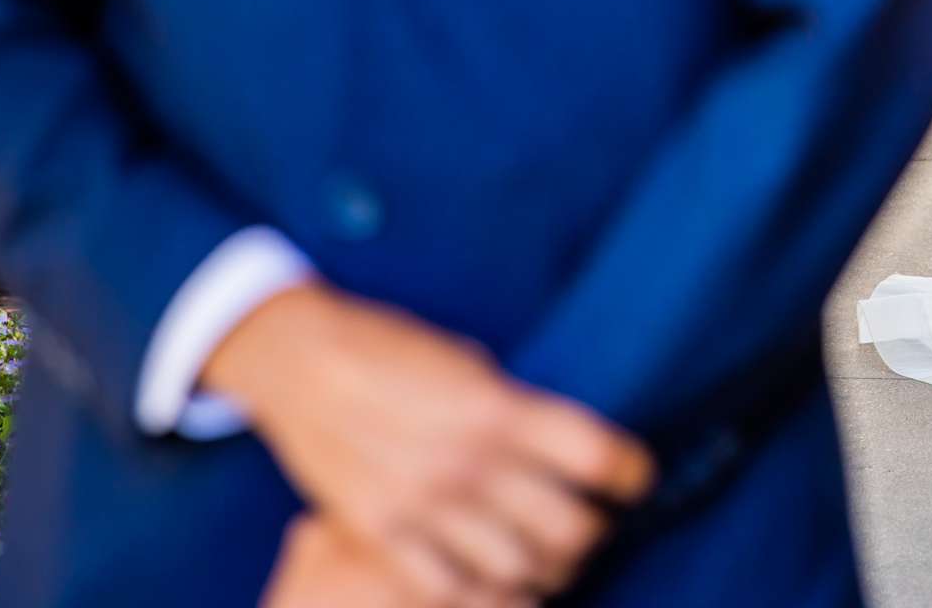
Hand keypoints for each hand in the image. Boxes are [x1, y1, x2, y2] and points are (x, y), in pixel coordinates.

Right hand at [207, 283, 654, 604]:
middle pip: (571, 529)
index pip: (596, 456)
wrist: (299, 360)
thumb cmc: (392, 349)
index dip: (630, 473)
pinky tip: (500, 580)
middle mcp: (467, 461)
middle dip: (594, 532)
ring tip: (548, 557)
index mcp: (498, 407)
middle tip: (590, 522)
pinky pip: (452, 590)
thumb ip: (518, 411)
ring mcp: (422, 505)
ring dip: (547, 569)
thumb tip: (567, 453)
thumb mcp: (470, 364)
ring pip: (520, 569)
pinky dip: (488, 594)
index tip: (633, 477)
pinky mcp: (381, 534)